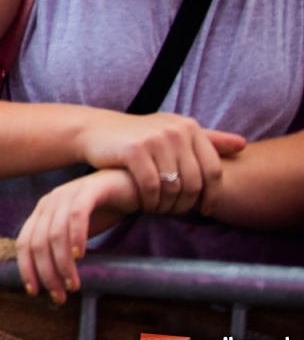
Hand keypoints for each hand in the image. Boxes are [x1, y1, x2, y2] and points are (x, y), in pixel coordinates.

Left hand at [17, 168, 137, 303]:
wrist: (131, 185)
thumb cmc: (104, 211)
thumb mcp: (77, 233)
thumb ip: (64, 249)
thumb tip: (55, 282)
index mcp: (42, 212)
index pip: (24, 242)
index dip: (27, 268)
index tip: (34, 292)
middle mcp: (50, 202)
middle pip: (37, 242)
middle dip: (46, 272)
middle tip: (60, 296)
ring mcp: (67, 193)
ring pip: (55, 233)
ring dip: (62, 263)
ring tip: (73, 284)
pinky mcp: (89, 189)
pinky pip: (77, 215)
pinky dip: (76, 236)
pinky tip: (81, 255)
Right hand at [77, 111, 244, 216]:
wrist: (96, 130)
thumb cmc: (140, 136)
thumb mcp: (174, 133)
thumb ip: (208, 139)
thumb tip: (243, 144)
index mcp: (189, 127)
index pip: (213, 171)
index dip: (211, 196)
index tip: (203, 210)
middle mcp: (175, 130)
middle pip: (195, 182)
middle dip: (186, 204)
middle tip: (175, 212)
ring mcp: (155, 139)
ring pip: (174, 187)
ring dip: (168, 205)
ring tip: (160, 209)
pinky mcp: (134, 151)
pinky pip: (152, 187)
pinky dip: (150, 202)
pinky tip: (145, 205)